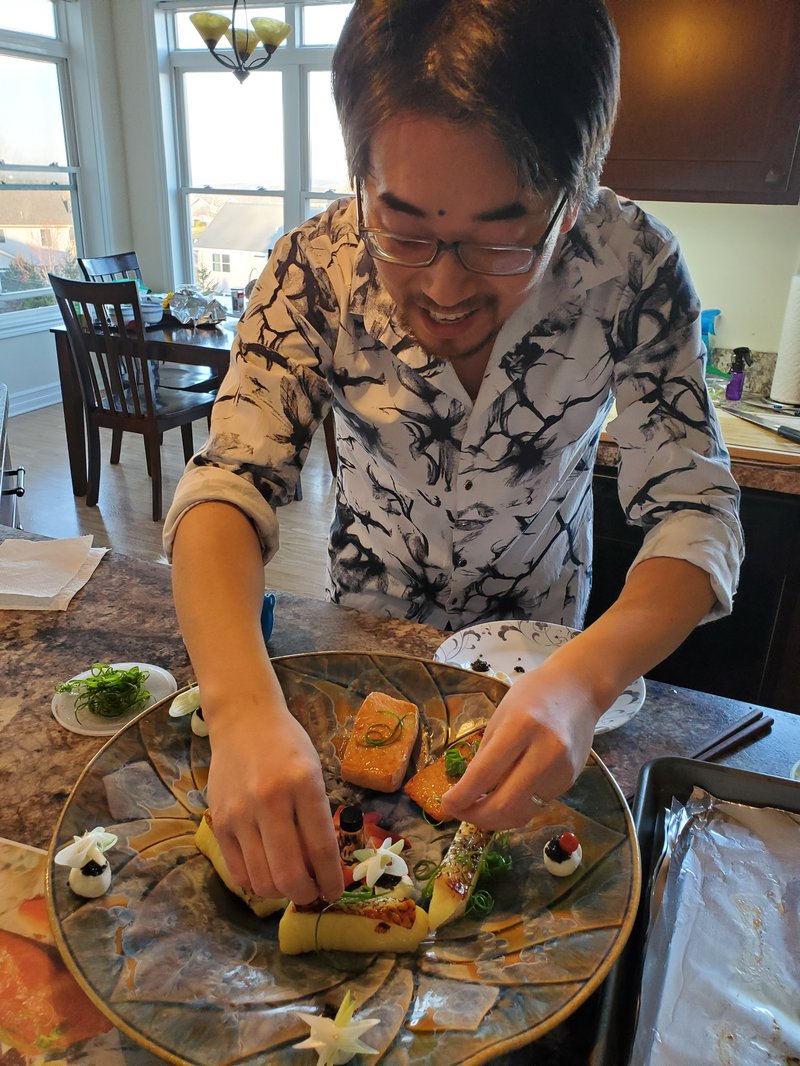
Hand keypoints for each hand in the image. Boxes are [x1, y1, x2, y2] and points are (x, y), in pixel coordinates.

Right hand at [204, 693, 344, 905]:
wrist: (243, 720)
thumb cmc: (287, 745)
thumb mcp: (314, 772)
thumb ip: (316, 816)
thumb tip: (320, 868)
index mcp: (304, 784)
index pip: (321, 848)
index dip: (330, 880)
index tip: (334, 893)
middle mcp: (270, 800)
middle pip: (289, 873)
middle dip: (305, 894)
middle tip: (312, 893)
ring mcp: (240, 813)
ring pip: (262, 880)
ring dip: (281, 892)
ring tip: (290, 883)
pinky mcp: (219, 822)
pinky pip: (238, 872)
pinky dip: (256, 882)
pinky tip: (267, 873)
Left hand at [439, 664, 599, 827]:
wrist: (578, 689)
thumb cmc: (533, 696)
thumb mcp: (500, 717)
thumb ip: (485, 756)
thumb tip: (466, 793)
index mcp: (520, 727)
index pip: (484, 775)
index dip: (460, 797)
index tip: (446, 804)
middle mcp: (545, 752)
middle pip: (505, 804)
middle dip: (476, 816)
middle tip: (460, 812)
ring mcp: (561, 770)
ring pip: (522, 812)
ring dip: (495, 818)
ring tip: (479, 808)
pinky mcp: (570, 781)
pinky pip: (536, 804)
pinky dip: (516, 807)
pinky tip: (505, 796)